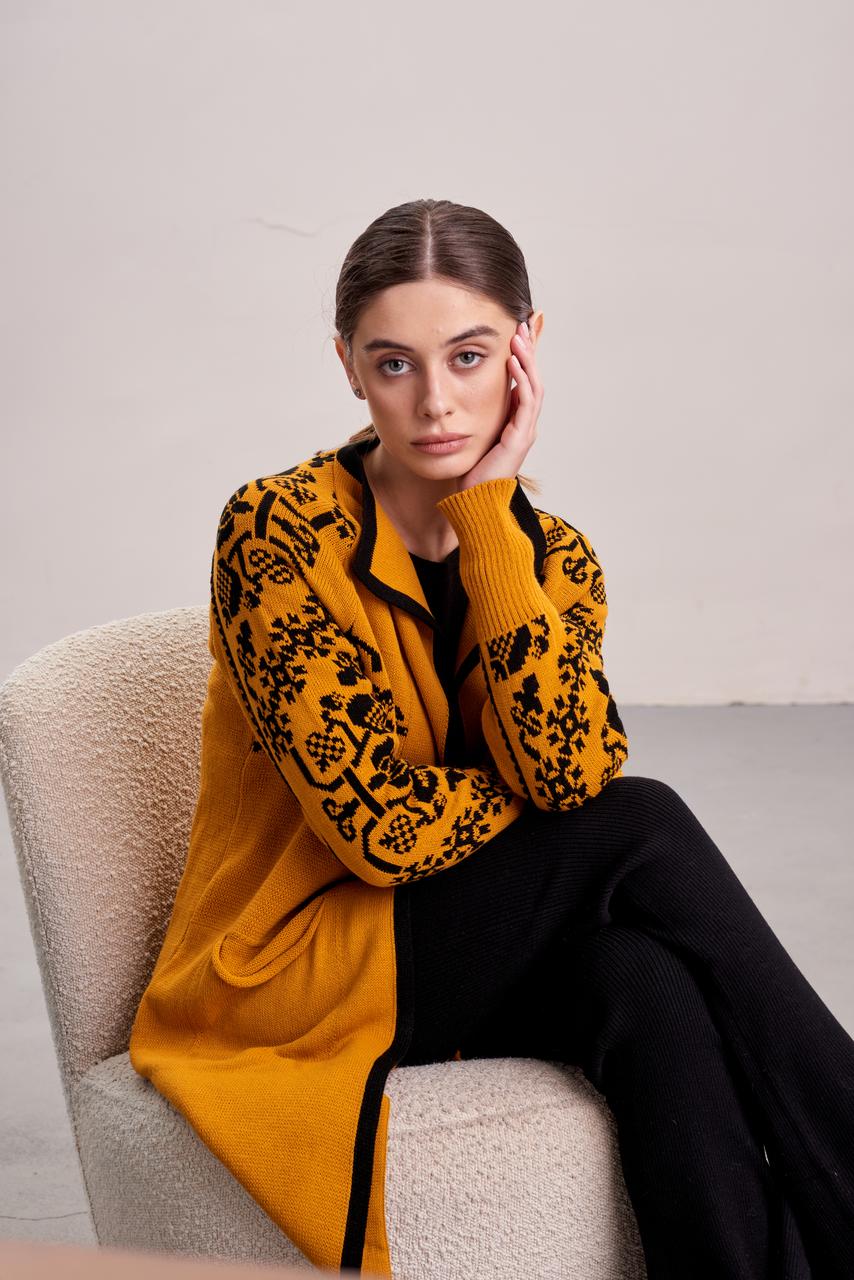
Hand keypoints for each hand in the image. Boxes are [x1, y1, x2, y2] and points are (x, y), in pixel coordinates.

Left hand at [457, 320, 543, 489]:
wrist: (474, 499)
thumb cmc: (471, 471)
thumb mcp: (472, 433)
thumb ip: (473, 414)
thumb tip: (462, 394)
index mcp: (515, 421)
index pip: (524, 381)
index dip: (523, 356)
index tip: (517, 331)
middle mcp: (524, 424)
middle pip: (533, 379)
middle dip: (529, 350)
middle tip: (522, 324)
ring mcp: (525, 431)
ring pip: (534, 387)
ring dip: (527, 360)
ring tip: (519, 337)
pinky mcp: (519, 438)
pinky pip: (526, 403)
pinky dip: (521, 380)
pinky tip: (514, 362)